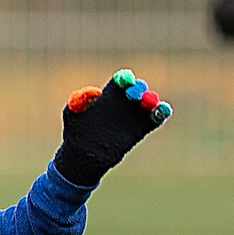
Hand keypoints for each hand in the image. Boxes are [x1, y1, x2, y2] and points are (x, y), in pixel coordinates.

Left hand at [54, 67, 172, 185]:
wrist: (83, 155)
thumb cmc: (75, 131)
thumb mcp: (72, 114)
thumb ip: (79, 99)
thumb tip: (95, 92)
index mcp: (108, 95)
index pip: (121, 80)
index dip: (124, 79)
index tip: (123, 81)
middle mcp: (123, 102)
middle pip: (137, 89)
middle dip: (137, 89)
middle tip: (133, 95)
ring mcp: (133, 115)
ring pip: (148, 102)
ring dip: (151, 100)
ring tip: (149, 103)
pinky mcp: (141, 128)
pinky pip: (155, 118)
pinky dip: (161, 113)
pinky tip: (162, 111)